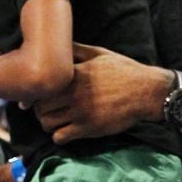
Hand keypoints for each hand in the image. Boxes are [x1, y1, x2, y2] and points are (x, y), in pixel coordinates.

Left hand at [34, 43, 171, 143]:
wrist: (146, 91)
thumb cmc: (124, 71)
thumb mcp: (100, 54)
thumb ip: (78, 50)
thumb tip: (59, 44)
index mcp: (75, 75)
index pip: (41, 85)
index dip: (35, 92)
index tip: (36, 96)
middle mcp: (74, 94)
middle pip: (40, 106)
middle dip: (40, 109)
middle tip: (48, 110)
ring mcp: (81, 112)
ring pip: (47, 123)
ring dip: (48, 124)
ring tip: (56, 121)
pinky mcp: (89, 128)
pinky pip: (61, 137)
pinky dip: (60, 136)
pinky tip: (67, 131)